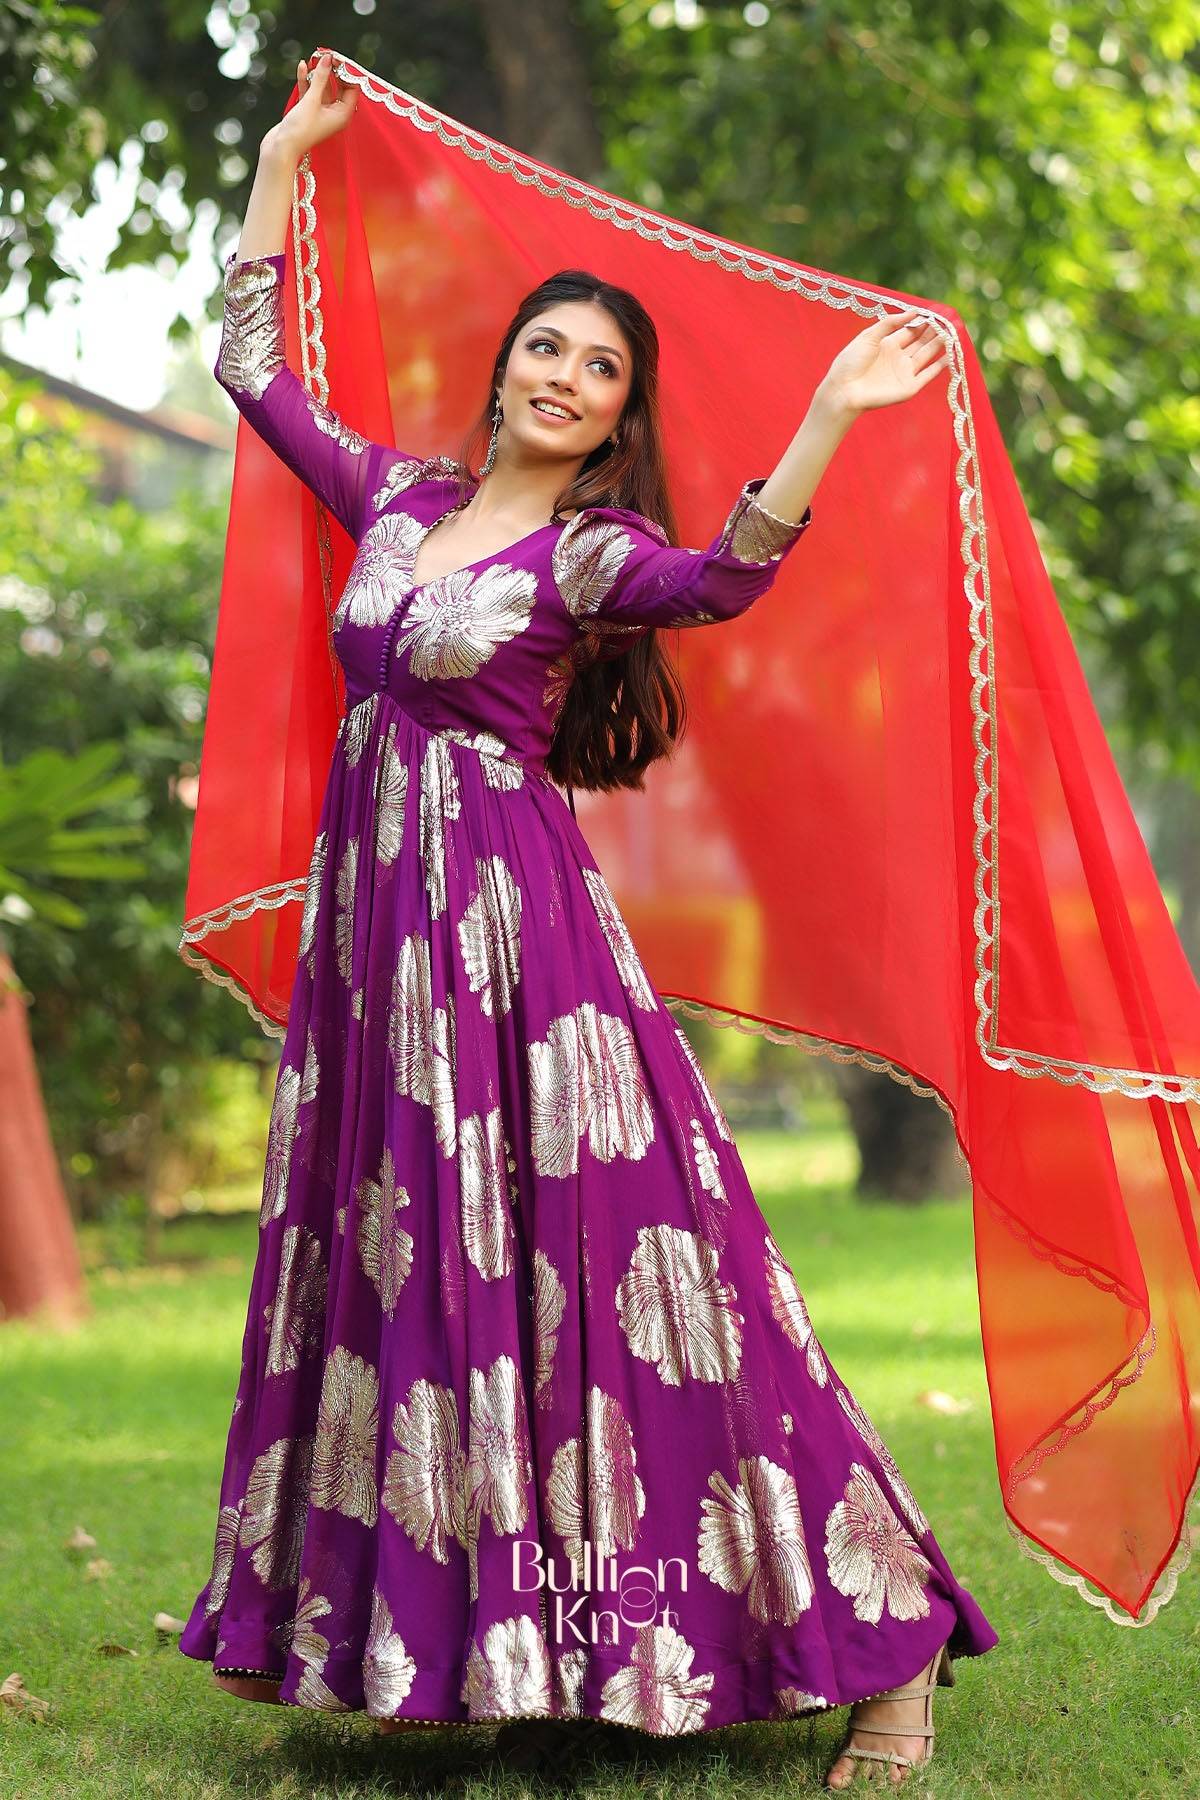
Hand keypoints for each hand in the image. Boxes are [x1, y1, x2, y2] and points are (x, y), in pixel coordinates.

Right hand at [264, 50, 356, 158]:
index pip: (352, 89)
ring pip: (323, 88)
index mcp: (343, 115)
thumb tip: (328, 58)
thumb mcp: (312, 100)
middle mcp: (335, 114)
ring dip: (318, 74)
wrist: (281, 148)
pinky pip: (311, 92)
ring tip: (314, 56)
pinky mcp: (308, 111)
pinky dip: (307, 80)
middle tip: (326, 54)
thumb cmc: (300, 129)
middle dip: (332, 71)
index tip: (338, 57)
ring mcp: (321, 112)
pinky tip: (303, 66)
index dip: (346, 72)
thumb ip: (321, 78)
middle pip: (338, 87)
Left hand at [818, 305, 950, 418]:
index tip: (937, 313)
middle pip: (922, 342)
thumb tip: (914, 311)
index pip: (911, 330)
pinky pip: (928, 375)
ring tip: (952, 334)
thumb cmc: (850, 362)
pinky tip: (950, 356)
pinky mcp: (908, 388)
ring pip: (927, 355)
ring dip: (940, 345)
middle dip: (935, 332)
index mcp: (888, 344)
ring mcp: (904, 373)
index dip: (924, 322)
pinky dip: (939, 366)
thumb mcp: (869, 335)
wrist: (843, 390)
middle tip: (949, 321)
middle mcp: (898, 358)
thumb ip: (891, 323)